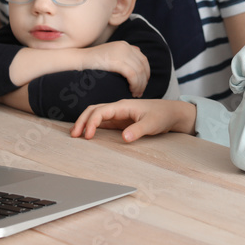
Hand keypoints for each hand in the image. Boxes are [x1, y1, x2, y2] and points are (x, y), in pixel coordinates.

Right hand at [70, 99, 196, 142]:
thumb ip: (138, 130)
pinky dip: (92, 126)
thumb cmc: (162, 115)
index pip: (101, 111)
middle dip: (82, 121)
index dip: (91, 123)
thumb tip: (124, 138)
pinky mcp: (120, 121)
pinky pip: (102, 121)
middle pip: (94, 110)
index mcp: (123, 106)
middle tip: (73, 135)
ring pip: (96, 115)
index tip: (87, 136)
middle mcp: (118, 108)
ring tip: (75, 135)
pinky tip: (87, 134)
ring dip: (85, 123)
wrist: (171, 113)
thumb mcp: (152, 124)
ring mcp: (118, 114)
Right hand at [81, 42, 150, 97]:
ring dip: (140, 85)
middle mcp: (125, 47)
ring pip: (139, 71)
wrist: (77, 60)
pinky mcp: (117, 61)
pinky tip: (132, 91)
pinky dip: (135, 84)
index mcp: (125, 45)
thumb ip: (123, 55)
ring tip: (136, 94)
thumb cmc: (91, 62)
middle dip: (144, 80)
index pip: (142, 59)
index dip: (146, 72)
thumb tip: (137, 54)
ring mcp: (122, 53)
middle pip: (143, 65)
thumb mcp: (110, 54)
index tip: (143, 83)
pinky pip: (133, 75)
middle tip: (140, 91)